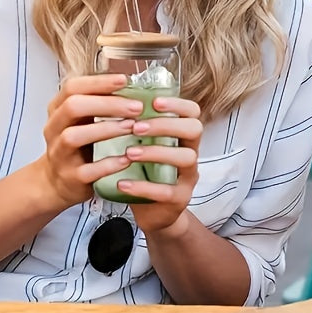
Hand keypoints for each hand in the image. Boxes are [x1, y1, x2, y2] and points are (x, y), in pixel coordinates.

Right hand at [38, 74, 145, 209]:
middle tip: (137, 106)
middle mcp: (55, 129)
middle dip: (107, 104)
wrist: (56, 181)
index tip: (124, 80)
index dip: (98, 82)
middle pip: (73, 107)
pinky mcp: (70, 178)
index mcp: (58, 109)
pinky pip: (87, 170)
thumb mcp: (83, 118)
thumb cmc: (77, 143)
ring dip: (107, 129)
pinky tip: (127, 158)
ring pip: (75, 136)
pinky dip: (109, 163)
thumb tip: (135, 84)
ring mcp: (59, 154)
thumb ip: (101, 101)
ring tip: (132, 126)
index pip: (72, 87)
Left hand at [119, 95, 202, 233]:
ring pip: (185, 157)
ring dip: (156, 152)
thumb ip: (140, 128)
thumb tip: (117, 98)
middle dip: (166, 125)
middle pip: (194, 129)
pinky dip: (143, 186)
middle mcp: (191, 153)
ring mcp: (188, 177)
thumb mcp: (146, 148)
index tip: (154, 101)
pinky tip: (123, 183)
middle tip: (137, 127)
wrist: (153, 214)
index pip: (193, 112)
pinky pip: (167, 192)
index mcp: (183, 137)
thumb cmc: (146, 174)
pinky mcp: (180, 200)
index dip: (177, 104)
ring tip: (130, 153)